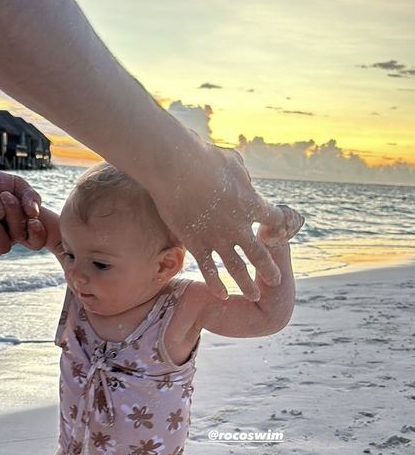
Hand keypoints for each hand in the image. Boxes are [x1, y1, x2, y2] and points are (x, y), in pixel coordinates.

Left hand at [0, 147, 42, 252]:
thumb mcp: (16, 184)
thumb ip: (31, 196)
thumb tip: (35, 213)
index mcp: (18, 227)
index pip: (35, 241)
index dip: (38, 235)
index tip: (33, 220)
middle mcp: (5, 237)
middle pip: (19, 238)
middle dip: (13, 215)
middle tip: (4, 196)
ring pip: (2, 247)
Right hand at [149, 139, 297, 300]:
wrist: (176, 167)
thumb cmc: (205, 158)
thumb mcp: (234, 162)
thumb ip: (243, 177)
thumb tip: (245, 182)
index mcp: (251, 203)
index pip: (274, 221)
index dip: (278, 228)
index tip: (275, 232)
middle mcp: (238, 226)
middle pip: (260, 253)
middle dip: (269, 268)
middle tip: (276, 280)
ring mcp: (217, 238)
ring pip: (237, 268)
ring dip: (246, 283)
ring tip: (254, 295)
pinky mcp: (195, 243)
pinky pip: (209, 270)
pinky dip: (216, 284)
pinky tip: (222, 296)